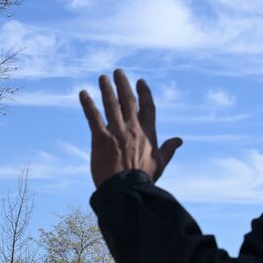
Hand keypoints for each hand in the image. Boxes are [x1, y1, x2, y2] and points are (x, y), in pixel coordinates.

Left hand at [80, 68, 182, 187]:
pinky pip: (93, 117)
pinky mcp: (101, 139)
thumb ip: (169, 149)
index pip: (148, 107)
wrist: (127, 189)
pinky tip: (83, 94)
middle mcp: (133, 128)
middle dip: (123, 84)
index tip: (140, 82)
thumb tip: (180, 140)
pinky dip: (88, 104)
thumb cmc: (144, 178)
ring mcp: (117, 132)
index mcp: (148, 133)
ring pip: (111, 104)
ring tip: (102, 78)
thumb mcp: (160, 163)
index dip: (144, 93)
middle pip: (128, 100)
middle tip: (118, 72)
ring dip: (106, 89)